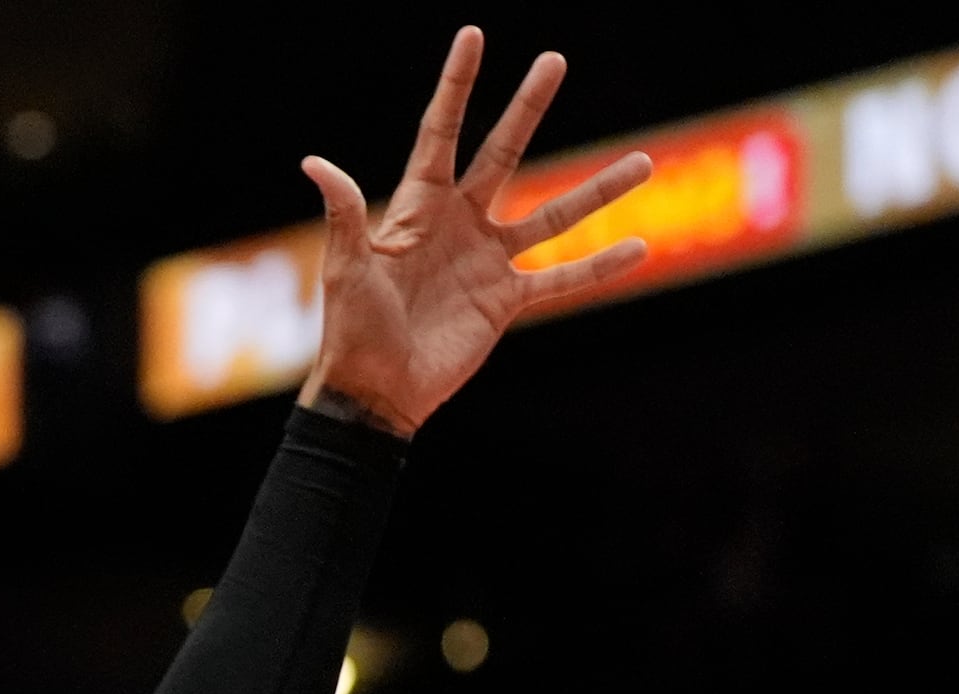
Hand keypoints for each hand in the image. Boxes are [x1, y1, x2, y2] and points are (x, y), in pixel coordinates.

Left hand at [299, 28, 653, 437]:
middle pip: (502, 153)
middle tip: (555, 59)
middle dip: (527, 107)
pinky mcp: (506, 301)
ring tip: (644, 161)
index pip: (441, 134)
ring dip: (597, 190)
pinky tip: (639, 246)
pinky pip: (563, 278)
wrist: (375, 393)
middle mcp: (459, 224)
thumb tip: (314, 162)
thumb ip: (344, 214)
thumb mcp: (347, 268)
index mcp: (418, 208)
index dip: (457, 87)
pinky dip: (599, 266)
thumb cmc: (351, 330)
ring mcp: (487, 261)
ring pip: (553, 215)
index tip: (473, 36)